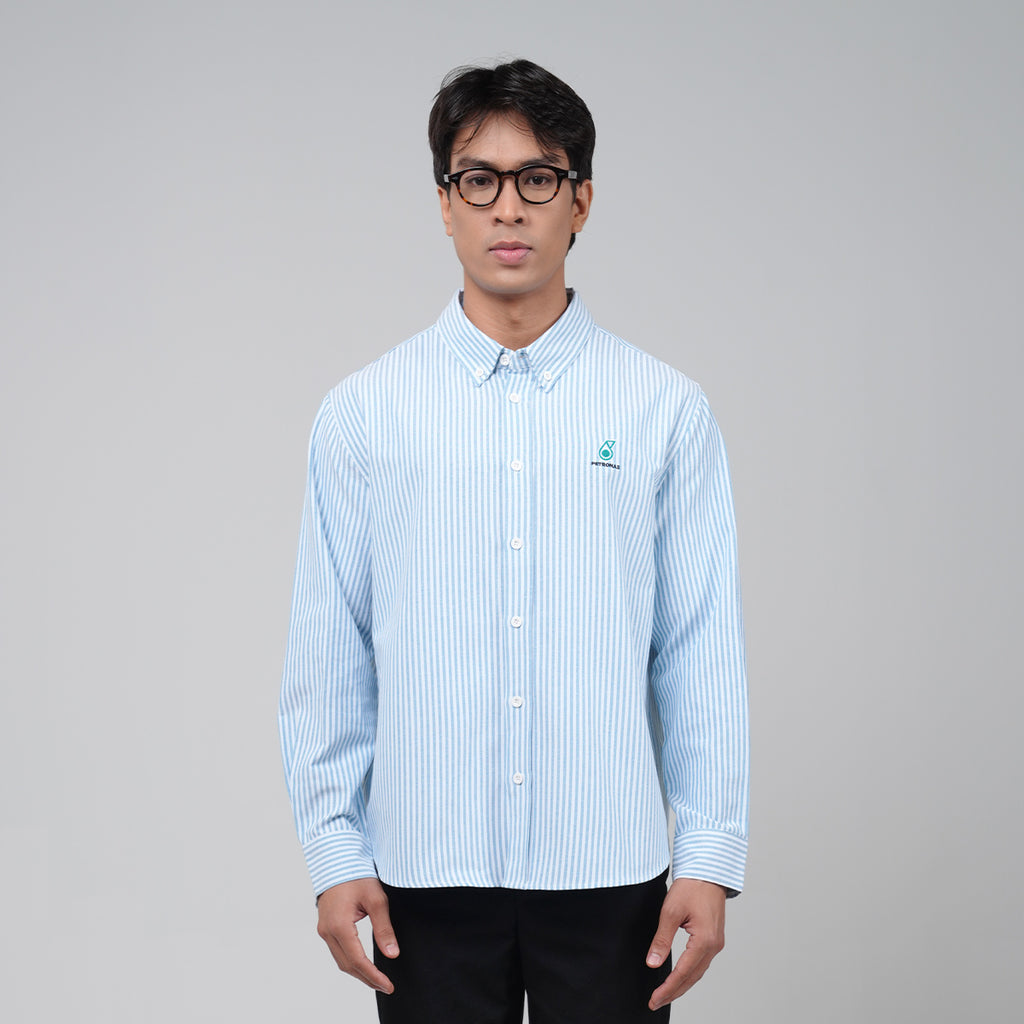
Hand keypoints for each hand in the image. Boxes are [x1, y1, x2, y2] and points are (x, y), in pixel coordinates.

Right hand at [316, 876, 399, 993]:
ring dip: (358, 972)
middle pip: (347, 965)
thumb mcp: (377, 899)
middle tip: (386, 986)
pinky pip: (337, 951)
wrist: (338, 860)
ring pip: (341, 960)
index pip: (357, 960)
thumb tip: (393, 954)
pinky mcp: (325, 927)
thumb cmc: (357, 875)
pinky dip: (351, 961)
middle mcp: (327, 931)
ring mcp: (324, 930)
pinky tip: (363, 964)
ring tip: (377, 979)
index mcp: (339, 925)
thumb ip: (384, 928)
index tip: (388, 985)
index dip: (373, 975)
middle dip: (367, 978)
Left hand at [645, 877, 726, 1010]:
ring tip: (664, 994)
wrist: (708, 872)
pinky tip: (679, 977)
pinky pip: (701, 963)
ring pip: (698, 972)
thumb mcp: (671, 911)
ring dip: (682, 985)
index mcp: (705, 940)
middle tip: (656, 1001)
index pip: (683, 972)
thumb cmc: (691, 887)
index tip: (654, 998)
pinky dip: (689, 973)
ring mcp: (716, 943)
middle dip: (674, 991)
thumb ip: (662, 939)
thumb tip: (652, 962)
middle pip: (692, 977)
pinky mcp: (714, 939)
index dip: (667, 988)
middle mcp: (714, 946)